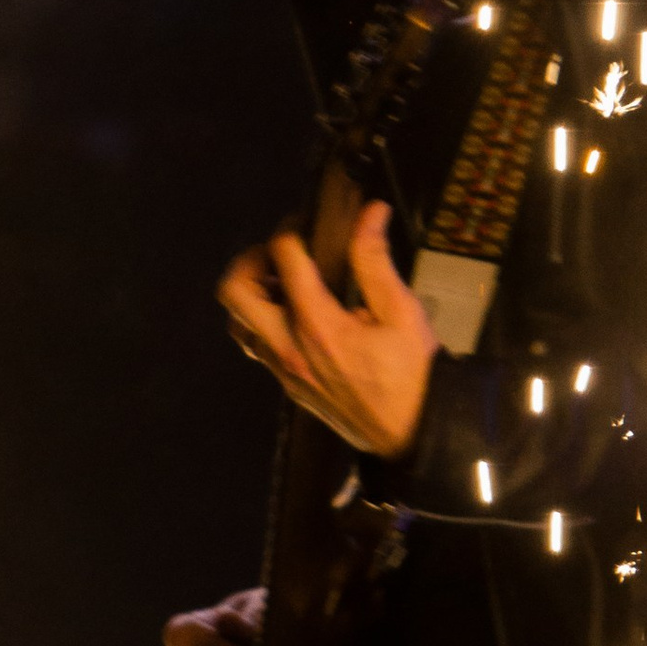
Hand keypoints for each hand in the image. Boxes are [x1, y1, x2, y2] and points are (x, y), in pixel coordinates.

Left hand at [217, 199, 437, 456]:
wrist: (412, 433)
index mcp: (318, 325)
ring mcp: (283, 369)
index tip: (304, 224)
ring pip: (237, 322)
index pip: (283, 259)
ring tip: (282, 283)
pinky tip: (292, 314)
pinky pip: (255, 346)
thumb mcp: (401, 311)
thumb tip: (370, 212)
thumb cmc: (412, 373)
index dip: (290, 230)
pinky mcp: (287, 385)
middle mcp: (289, 347)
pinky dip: (261, 321)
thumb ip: (376, 260)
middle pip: (234, 292)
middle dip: (250, 261)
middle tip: (278, 255)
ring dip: (251, 295)